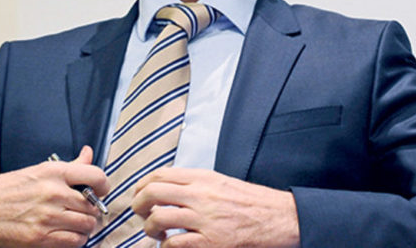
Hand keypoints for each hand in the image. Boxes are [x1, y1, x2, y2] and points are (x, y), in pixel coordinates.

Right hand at [0, 146, 108, 247]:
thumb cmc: (9, 188)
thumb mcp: (39, 170)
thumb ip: (69, 166)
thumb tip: (88, 153)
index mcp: (54, 172)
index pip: (95, 175)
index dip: (104, 184)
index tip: (101, 190)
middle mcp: (53, 193)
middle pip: (92, 206)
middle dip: (92, 211)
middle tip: (85, 212)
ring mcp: (47, 217)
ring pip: (86, 225)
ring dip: (85, 227)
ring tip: (77, 224)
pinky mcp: (40, 238)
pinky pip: (73, 242)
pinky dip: (76, 240)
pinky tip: (68, 235)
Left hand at [132, 168, 299, 247]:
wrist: (277, 217)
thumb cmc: (250, 202)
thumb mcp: (220, 181)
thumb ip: (194, 182)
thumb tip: (166, 187)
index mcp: (202, 177)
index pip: (159, 174)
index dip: (141, 185)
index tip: (139, 194)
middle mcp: (200, 194)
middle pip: (152, 193)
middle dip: (138, 205)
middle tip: (142, 214)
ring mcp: (204, 219)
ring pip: (158, 218)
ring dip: (150, 228)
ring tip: (157, 233)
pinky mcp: (210, 242)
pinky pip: (174, 244)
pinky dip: (167, 247)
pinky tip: (172, 246)